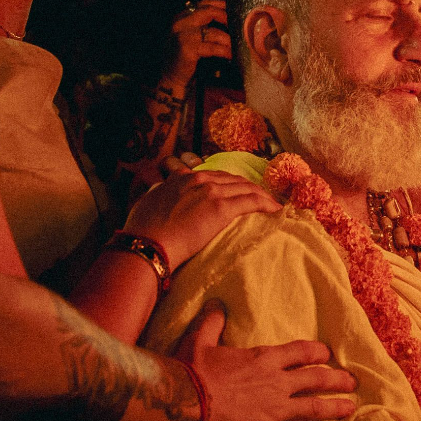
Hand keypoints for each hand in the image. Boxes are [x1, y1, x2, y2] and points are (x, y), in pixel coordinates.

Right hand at [126, 167, 279, 266]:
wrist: (147, 243)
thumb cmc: (144, 231)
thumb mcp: (149, 203)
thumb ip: (161, 195)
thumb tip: (162, 197)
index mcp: (183, 178)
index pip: (215, 176)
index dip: (230, 184)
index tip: (238, 192)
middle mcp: (199, 179)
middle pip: (234, 180)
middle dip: (250, 188)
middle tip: (262, 198)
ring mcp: (211, 192)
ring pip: (246, 188)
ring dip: (262, 196)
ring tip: (272, 205)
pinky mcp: (221, 208)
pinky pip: (252, 202)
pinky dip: (267, 204)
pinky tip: (277, 210)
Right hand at [164, 0, 232, 82]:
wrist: (172, 78)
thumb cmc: (186, 57)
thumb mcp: (192, 36)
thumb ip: (204, 25)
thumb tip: (230, 18)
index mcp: (181, 17)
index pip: (203, 4)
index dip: (221, 5)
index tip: (235, 10)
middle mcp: (180, 23)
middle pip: (209, 12)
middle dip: (227, 18)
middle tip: (238, 28)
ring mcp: (183, 35)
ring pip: (214, 32)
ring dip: (229, 40)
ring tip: (237, 46)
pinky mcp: (188, 49)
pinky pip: (213, 48)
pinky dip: (224, 51)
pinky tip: (230, 56)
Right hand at [170, 299, 358, 420]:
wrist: (185, 400)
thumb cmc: (191, 370)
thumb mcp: (200, 339)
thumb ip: (212, 322)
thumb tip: (217, 304)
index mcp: (264, 359)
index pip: (299, 353)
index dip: (316, 354)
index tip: (327, 355)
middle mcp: (277, 382)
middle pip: (315, 379)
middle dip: (336, 380)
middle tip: (352, 382)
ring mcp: (276, 410)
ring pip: (315, 408)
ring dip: (335, 408)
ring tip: (350, 409)